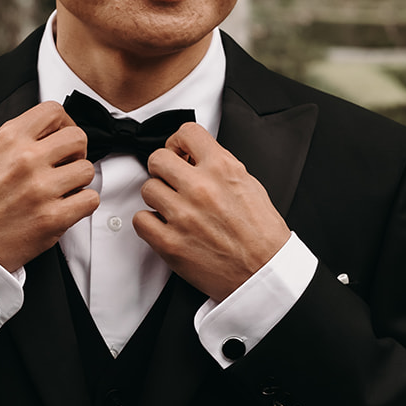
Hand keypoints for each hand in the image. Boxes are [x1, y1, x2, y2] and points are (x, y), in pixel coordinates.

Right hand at [0, 102, 97, 271]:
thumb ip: (16, 139)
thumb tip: (47, 131)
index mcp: (8, 140)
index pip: (54, 111)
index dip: (63, 123)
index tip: (60, 136)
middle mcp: (26, 160)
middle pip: (78, 137)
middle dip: (75, 151)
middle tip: (65, 164)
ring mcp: (40, 189)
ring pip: (87, 170)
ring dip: (78, 181)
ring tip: (61, 189)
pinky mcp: (52, 218)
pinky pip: (90, 199)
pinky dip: (82, 204)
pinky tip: (65, 206)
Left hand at [134, 123, 289, 300]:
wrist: (264, 273)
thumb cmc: (261, 234)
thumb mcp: (249, 185)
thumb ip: (219, 166)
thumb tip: (194, 156)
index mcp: (223, 169)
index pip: (187, 132)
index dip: (179, 142)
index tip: (179, 153)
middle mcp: (201, 188)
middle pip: (157, 158)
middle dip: (164, 169)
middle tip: (172, 181)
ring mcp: (183, 216)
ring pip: (147, 188)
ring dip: (158, 197)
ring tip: (173, 208)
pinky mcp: (170, 243)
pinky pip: (140, 220)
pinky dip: (150, 223)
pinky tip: (166, 226)